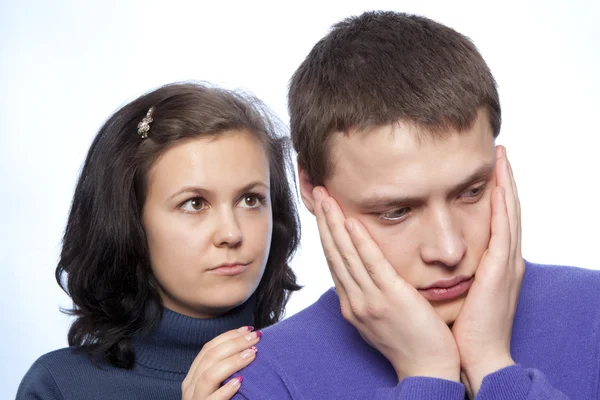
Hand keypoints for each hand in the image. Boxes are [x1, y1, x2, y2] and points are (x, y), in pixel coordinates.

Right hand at [182, 326, 260, 399]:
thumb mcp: (218, 385)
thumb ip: (225, 369)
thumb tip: (249, 346)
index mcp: (193, 376)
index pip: (208, 348)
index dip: (228, 336)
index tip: (248, 329)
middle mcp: (190, 387)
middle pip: (209, 357)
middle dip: (234, 343)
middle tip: (255, 337)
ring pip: (209, 375)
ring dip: (232, 362)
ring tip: (252, 354)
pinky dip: (225, 391)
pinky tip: (239, 382)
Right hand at [313, 187, 459, 381]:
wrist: (428, 370)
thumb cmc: (410, 344)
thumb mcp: (380, 320)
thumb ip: (370, 295)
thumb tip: (365, 276)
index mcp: (352, 305)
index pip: (335, 263)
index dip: (326, 234)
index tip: (322, 211)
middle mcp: (354, 302)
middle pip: (334, 254)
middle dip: (324, 221)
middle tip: (317, 192)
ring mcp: (369, 301)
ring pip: (346, 255)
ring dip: (334, 223)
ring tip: (326, 198)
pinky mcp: (390, 299)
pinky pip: (371, 264)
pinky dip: (358, 241)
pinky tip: (350, 221)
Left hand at [452, 145, 523, 396]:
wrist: (475, 355)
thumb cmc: (463, 325)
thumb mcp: (459, 289)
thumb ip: (453, 268)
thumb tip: (430, 255)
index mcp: (492, 263)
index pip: (496, 218)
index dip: (495, 192)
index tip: (489, 167)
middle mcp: (503, 259)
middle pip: (506, 210)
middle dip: (505, 180)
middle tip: (500, 150)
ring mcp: (505, 264)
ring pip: (508, 214)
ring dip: (507, 184)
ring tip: (503, 157)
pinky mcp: (500, 271)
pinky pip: (503, 231)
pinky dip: (504, 206)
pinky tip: (499, 185)